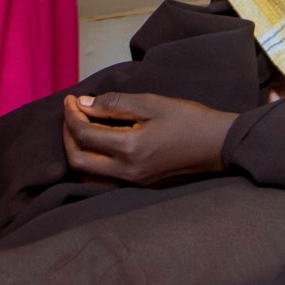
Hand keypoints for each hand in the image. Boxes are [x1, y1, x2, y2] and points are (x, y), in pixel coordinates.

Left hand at [60, 91, 237, 183]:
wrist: (217, 144)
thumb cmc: (188, 119)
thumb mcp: (150, 102)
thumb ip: (114, 104)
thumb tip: (84, 104)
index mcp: (128, 149)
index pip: (83, 134)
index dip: (71, 115)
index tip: (71, 98)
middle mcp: (126, 172)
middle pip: (77, 160)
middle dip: (67, 134)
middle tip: (72, 112)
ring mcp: (132, 182)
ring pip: (88, 174)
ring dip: (78, 151)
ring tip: (82, 126)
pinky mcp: (139, 185)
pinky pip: (103, 179)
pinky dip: (92, 162)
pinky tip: (98, 143)